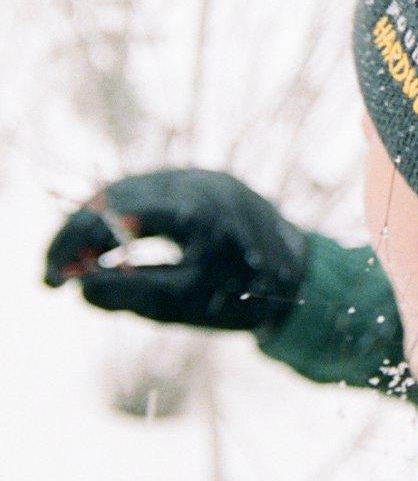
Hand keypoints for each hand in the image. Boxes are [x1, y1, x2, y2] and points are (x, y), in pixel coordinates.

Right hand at [42, 167, 309, 332]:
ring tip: (76, 266)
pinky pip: (148, 193)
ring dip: (95, 225)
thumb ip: (133, 294)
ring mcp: (200, 177)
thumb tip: (78, 289)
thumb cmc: (249, 295)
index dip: (74, 244)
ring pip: (127, 191)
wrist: (303, 276)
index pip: (115, 212)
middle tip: (52, 274)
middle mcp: (198, 181)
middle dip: (77, 235)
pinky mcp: (201, 182)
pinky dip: (120, 219)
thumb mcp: (188, 303)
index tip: (51, 279)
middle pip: (114, 195)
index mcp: (198, 209)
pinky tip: (105, 251)